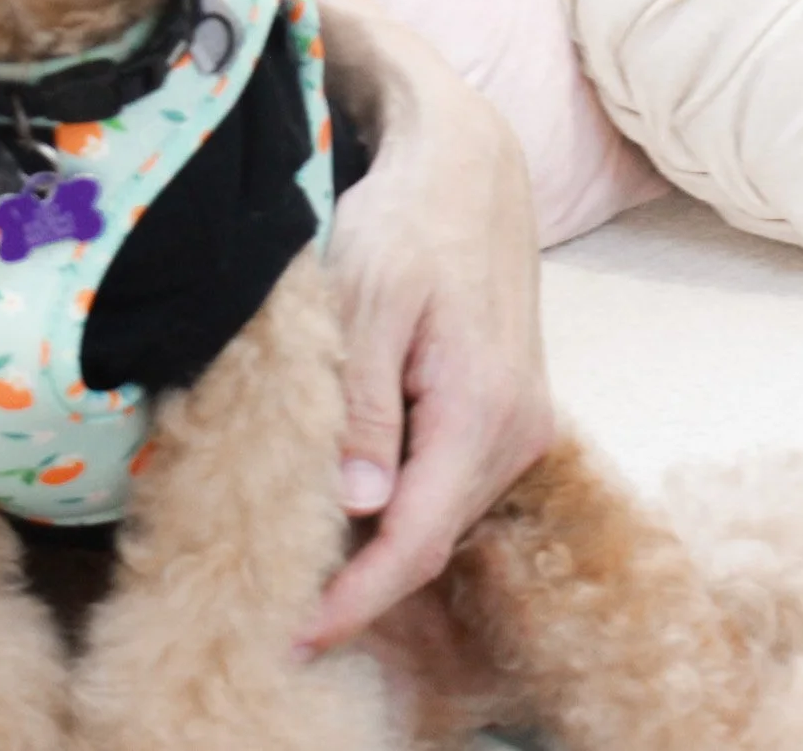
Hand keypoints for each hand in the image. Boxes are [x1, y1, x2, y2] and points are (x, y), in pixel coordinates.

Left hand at [295, 25, 553, 655]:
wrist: (467, 166)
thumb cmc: (409, 220)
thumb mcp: (366, 304)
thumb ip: (364, 408)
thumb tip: (362, 507)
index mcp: (483, 409)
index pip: (416, 540)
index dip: (356, 600)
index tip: (298, 635)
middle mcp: (518, 429)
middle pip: (432, 540)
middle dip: (362, 583)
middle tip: (280, 603)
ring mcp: (523, 423)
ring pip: (442, 516)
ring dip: (381, 542)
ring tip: (305, 556)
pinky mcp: (510, 412)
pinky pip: (452, 483)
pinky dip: (403, 503)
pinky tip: (354, 500)